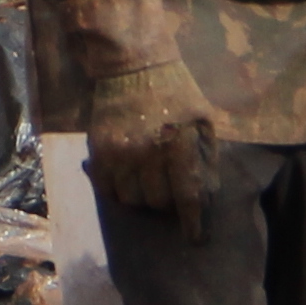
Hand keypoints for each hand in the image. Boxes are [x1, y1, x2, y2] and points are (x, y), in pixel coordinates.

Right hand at [81, 57, 219, 219]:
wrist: (132, 66)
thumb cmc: (176, 92)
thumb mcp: (203, 120)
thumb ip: (206, 158)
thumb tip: (206, 195)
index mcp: (177, 143)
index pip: (187, 196)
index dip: (193, 222)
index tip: (196, 238)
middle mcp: (146, 152)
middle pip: (157, 202)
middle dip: (168, 203)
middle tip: (171, 192)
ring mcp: (119, 153)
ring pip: (130, 200)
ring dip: (143, 198)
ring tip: (150, 184)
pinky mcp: (99, 150)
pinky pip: (106, 189)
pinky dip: (119, 191)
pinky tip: (129, 180)